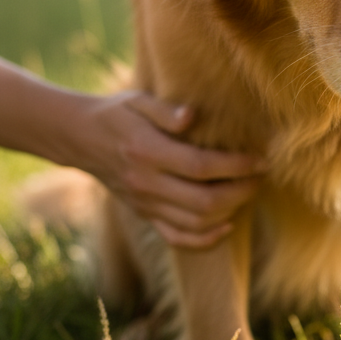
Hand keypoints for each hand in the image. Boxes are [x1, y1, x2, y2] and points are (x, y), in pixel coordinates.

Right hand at [77, 91, 263, 248]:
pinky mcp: (144, 214)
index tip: (261, 160)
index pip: (201, 166)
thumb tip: (192, 117)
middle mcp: (146, 183)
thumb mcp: (138, 100)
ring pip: (195, 222)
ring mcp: (145, 204)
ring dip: (230, 211)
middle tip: (260, 177)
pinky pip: (177, 238)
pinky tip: (226, 224)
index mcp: (147, 151)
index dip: (237, 166)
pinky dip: (205, 239)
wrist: (79, 138)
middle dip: (241, 191)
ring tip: (248, 192)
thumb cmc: (117, 113)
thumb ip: (165, 110)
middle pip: (204, 201)